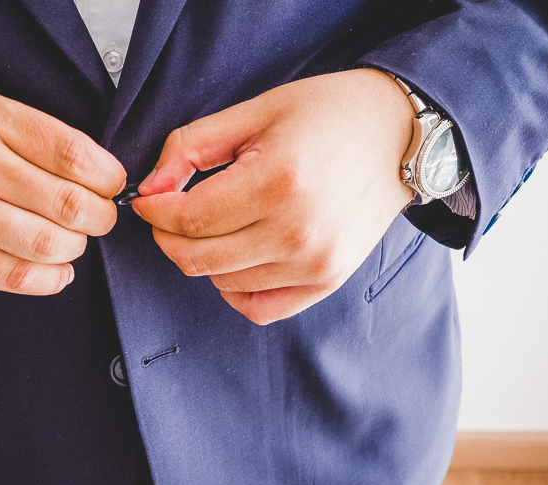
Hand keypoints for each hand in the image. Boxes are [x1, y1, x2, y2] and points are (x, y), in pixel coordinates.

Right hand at [0, 91, 125, 294]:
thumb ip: (41, 138)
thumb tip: (104, 176)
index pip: (72, 154)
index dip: (108, 177)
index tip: (112, 185)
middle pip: (69, 205)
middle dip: (101, 218)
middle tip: (100, 217)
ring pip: (48, 245)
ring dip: (76, 248)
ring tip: (71, 240)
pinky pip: (18, 277)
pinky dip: (52, 278)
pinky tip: (55, 267)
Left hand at [132, 69, 414, 324]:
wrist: (398, 133)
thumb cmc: (328, 115)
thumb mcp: (253, 112)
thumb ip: (190, 147)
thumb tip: (150, 190)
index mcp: (279, 182)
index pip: (188, 220)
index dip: (155, 212)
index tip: (149, 200)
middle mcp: (299, 231)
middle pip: (197, 259)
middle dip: (168, 238)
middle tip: (170, 215)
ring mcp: (316, 264)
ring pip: (221, 283)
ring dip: (204, 257)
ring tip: (218, 223)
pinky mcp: (327, 282)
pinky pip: (258, 308)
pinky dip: (235, 289)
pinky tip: (237, 257)